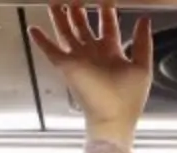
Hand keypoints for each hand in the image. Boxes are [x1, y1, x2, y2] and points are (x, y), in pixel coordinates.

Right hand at [30, 5, 152, 144]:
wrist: (113, 117)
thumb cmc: (128, 98)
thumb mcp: (142, 66)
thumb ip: (143, 42)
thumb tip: (144, 19)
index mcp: (112, 54)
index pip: (108, 27)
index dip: (107, 12)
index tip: (106, 0)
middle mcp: (93, 55)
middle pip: (84, 27)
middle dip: (80, 11)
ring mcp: (79, 60)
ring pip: (67, 33)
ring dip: (60, 18)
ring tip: (55, 2)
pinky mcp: (66, 66)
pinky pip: (51, 50)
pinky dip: (41, 40)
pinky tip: (33, 28)